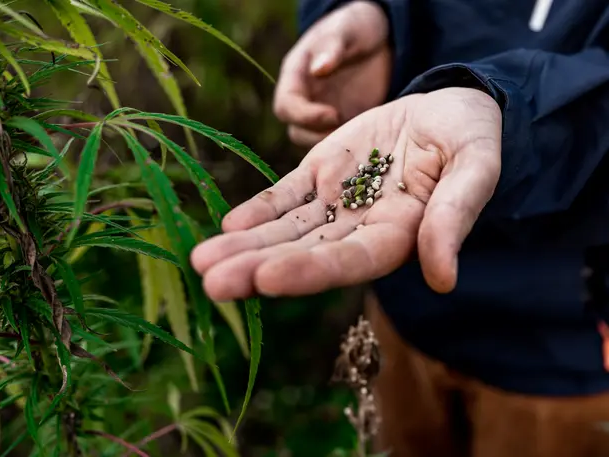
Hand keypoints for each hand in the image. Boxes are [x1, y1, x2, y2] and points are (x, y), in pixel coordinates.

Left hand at [192, 88, 501, 300]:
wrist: (448, 109)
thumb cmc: (471, 139)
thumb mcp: (475, 168)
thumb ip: (455, 217)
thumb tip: (444, 279)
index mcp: (399, 234)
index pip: (349, 260)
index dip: (309, 269)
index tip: (265, 278)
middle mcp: (360, 227)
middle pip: (304, 253)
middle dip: (257, 268)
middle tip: (211, 284)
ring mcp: (336, 202)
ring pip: (285, 230)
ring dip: (243, 246)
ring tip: (200, 262)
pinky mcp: (320, 175)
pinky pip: (285, 196)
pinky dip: (257, 210)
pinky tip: (228, 226)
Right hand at [274, 1, 391, 146]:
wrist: (379, 37)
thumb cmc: (356, 27)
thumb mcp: (347, 30)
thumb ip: (332, 47)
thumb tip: (317, 70)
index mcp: (295, 76)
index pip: (286, 106)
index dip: (305, 116)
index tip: (334, 115)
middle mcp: (303, 99)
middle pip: (297, 131)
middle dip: (318, 137)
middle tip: (348, 135)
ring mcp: (321, 114)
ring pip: (315, 141)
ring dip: (334, 144)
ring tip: (360, 139)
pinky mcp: (342, 124)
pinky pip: (338, 143)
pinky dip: (350, 145)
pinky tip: (369, 141)